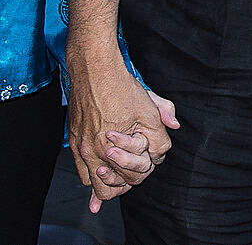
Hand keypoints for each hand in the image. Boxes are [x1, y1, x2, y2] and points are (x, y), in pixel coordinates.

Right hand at [68, 56, 178, 207]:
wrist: (94, 69)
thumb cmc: (120, 86)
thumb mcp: (149, 105)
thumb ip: (162, 121)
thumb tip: (174, 127)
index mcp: (117, 146)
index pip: (138, 172)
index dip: (148, 164)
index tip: (149, 156)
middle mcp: (97, 152)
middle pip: (116, 186)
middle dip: (129, 179)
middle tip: (135, 171)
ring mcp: (83, 148)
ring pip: (97, 185)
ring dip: (109, 183)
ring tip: (118, 178)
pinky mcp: (75, 142)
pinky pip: (82, 173)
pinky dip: (92, 179)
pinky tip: (98, 184)